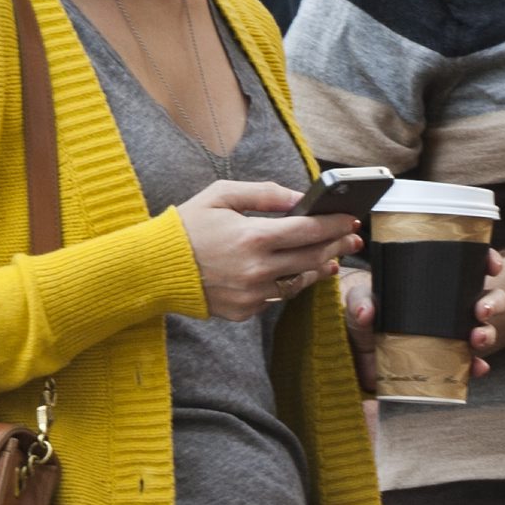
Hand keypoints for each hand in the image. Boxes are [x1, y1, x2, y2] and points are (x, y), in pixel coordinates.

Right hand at [177, 179, 362, 323]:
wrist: (152, 268)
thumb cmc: (186, 227)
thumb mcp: (220, 195)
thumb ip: (264, 193)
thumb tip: (299, 197)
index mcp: (253, 236)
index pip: (309, 229)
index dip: (335, 224)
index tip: (351, 220)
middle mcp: (257, 268)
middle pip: (312, 257)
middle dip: (337, 246)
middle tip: (352, 240)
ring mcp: (251, 293)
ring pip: (299, 282)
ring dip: (318, 269)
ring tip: (330, 260)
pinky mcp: (244, 310)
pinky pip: (275, 297)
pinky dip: (287, 284)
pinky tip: (295, 275)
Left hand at [337, 261, 494, 397]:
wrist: (356, 353)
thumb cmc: (364, 315)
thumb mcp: (359, 301)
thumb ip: (360, 302)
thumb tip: (366, 311)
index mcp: (437, 283)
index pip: (471, 266)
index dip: (488, 262)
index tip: (492, 266)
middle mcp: (451, 307)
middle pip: (488, 299)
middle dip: (493, 303)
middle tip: (480, 311)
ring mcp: (452, 334)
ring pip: (484, 330)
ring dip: (488, 334)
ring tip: (476, 340)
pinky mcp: (446, 360)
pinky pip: (469, 364)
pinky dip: (476, 367)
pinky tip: (477, 369)